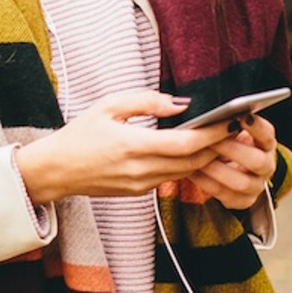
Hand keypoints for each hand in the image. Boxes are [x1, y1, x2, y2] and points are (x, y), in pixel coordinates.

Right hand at [15, 90, 228, 203]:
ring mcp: (142, 184)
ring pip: (188, 172)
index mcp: (133, 146)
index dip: (213, 133)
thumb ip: (147, 101)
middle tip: (235, 127)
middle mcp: (141, 170)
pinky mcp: (141, 191)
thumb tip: (181, 103)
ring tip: (222, 137)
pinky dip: (189, 165)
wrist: (56, 170)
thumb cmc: (79, 134)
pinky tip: (196, 150)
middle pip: (194, 161)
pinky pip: (174, 177)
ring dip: (207, 156)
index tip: (232, 119)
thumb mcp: (108, 106)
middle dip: (217, 145)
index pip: (186, 143)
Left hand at [189, 113, 276, 210]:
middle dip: (231, 150)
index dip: (256, 126)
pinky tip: (191, 172)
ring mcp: (257, 185)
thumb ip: (223, 121)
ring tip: (197, 158)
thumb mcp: (228, 129)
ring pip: (241, 182)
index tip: (240, 116)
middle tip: (211, 139)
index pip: (267, 134)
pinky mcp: (243, 201)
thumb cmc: (224, 142)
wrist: (226, 167)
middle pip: (257, 161)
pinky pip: (226, 195)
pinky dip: (207, 183)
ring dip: (217, 170)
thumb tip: (205, 111)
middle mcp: (266, 165)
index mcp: (266, 143)